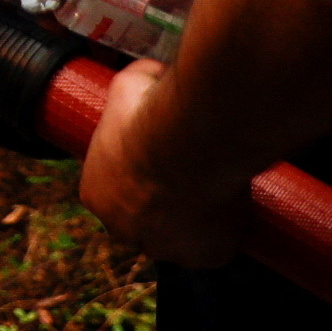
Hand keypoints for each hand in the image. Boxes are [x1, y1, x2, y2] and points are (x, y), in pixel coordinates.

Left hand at [73, 59, 245, 268]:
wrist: (187, 141)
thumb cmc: (153, 114)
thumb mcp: (130, 86)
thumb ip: (136, 84)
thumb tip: (150, 75)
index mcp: (97, 195)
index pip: (120, 194)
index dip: (144, 179)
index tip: (166, 162)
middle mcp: (124, 229)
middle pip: (147, 223)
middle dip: (168, 205)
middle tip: (194, 175)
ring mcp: (165, 248)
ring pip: (183, 239)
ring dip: (197, 219)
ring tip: (217, 185)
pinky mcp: (205, 255)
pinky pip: (219, 247)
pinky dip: (229, 229)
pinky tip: (235, 201)